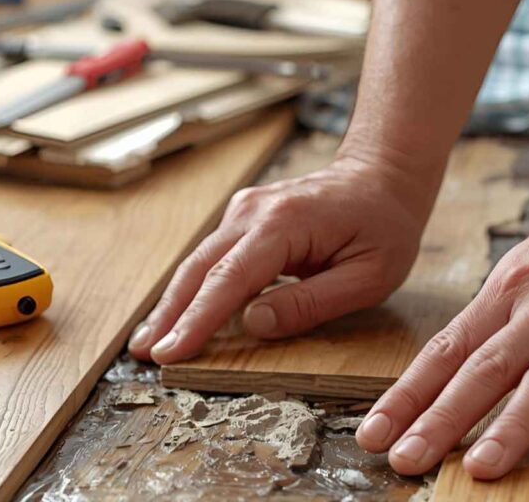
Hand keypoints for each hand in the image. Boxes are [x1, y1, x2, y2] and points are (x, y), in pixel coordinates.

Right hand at [129, 155, 433, 363]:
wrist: (382, 175)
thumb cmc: (384, 226)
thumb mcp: (368, 276)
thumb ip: (312, 302)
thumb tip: (253, 324)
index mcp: (285, 224)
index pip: (230, 280)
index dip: (198, 320)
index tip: (170, 353)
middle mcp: (254, 212)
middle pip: (200, 269)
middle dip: (171, 314)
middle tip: (145, 353)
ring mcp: (245, 210)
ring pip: (199, 261)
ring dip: (174, 302)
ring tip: (148, 341)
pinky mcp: (245, 217)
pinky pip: (213, 256)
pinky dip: (193, 286)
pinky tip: (179, 314)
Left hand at [356, 186, 528, 477]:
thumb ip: (498, 318)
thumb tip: (453, 370)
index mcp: (509, 288)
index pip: (447, 350)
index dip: (407, 395)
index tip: (374, 432)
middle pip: (484, 369)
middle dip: (441, 419)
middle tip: (406, 460)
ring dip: (510, 427)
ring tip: (479, 469)